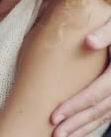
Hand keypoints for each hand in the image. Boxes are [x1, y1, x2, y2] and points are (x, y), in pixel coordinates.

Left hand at [50, 19, 110, 136]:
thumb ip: (106, 32)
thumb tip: (89, 42)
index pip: (97, 93)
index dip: (76, 105)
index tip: (54, 115)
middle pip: (101, 110)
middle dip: (77, 122)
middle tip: (55, 134)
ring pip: (106, 115)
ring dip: (85, 126)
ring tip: (63, 135)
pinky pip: (108, 112)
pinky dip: (94, 122)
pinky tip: (79, 128)